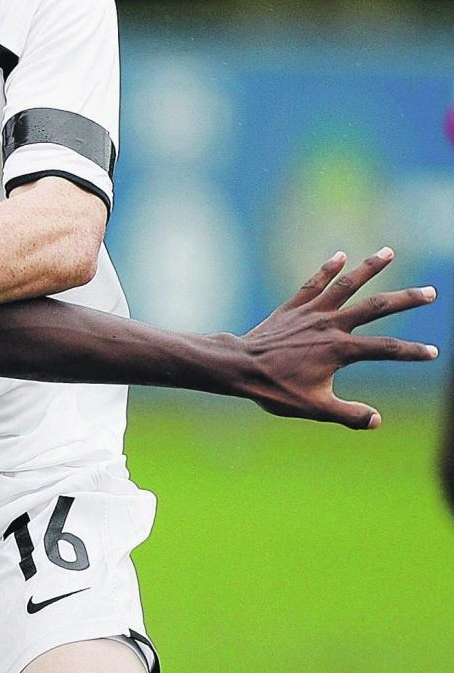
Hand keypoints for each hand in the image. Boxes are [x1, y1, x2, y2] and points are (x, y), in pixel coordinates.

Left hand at [235, 248, 437, 428]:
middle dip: (405, 300)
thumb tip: (378, 421)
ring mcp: (311, 313)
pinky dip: (327, 269)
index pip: (386, 350)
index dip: (412, 352)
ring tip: (389, 252)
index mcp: (340, 350)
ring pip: (346, 285)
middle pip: (375, 308)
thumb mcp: (315, 408)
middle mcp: (329, 325)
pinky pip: (313, 284)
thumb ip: (349, 414)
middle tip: (432, 292)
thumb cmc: (275, 389)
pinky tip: (340, 255)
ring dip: (369, 268)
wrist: (238, 367)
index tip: (433, 352)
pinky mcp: (293, 307)